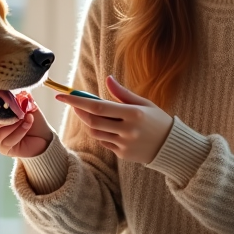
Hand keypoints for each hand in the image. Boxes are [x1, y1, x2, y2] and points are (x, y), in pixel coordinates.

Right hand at [0, 95, 53, 157]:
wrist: (44, 136)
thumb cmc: (33, 120)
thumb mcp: (27, 105)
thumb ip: (19, 97)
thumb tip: (16, 87)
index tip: (7, 100)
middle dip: (5, 118)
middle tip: (18, 112)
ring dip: (13, 125)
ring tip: (24, 118)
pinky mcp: (4, 149)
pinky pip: (7, 141)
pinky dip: (19, 131)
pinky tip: (27, 124)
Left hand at [57, 75, 173, 163]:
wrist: (171, 147)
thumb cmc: (157, 120)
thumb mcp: (144, 103)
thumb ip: (123, 93)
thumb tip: (108, 79)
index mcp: (134, 113)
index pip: (98, 107)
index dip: (77, 101)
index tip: (62, 96)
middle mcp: (128, 130)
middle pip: (92, 121)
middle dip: (78, 111)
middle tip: (72, 103)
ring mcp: (124, 144)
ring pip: (95, 133)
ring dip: (89, 122)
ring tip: (95, 114)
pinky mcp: (123, 155)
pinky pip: (104, 142)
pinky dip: (102, 133)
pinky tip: (110, 128)